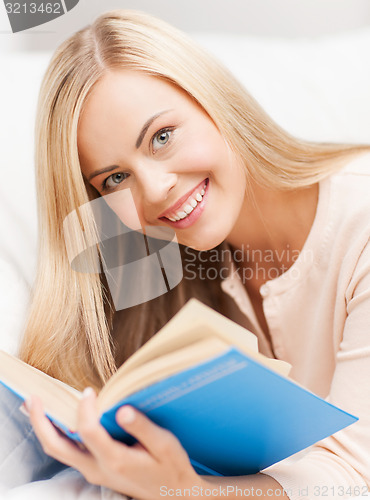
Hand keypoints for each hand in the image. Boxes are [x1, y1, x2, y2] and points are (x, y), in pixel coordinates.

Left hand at [27, 389, 203, 498]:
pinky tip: (59, 418)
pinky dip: (57, 434)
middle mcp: (98, 468)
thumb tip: (122, 409)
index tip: (89, 391)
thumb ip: (142, 427)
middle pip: (58, 446)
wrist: (172, 495)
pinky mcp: (95, 470)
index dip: (85, 408)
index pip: (89, 431)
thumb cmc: (171, 467)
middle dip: (41, 421)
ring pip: (58, 451)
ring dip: (45, 428)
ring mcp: (94, 471)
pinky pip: (68, 452)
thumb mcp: (164, 445)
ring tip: (37, 405)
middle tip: (33, 398)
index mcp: (116, 459)